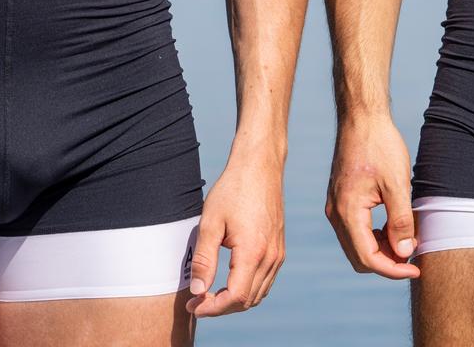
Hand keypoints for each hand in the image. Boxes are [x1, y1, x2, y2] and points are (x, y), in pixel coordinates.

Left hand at [186, 145, 285, 316]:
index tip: (193, 305)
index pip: (235, 297)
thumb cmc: (233, 190)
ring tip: (209, 293)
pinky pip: (265, 282)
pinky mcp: (279, 249)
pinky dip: (247, 289)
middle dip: (220, 307)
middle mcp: (270, 257)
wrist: (259, 166)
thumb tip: (198, 291)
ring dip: (234, 301)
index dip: (213, 308)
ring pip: (258, 294)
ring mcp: (278, 254)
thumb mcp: (210, 223)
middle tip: (196, 300)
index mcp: (253, 252)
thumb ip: (204, 260)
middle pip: (247, 301)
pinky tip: (229, 281)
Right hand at [324, 115, 418, 278]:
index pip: (368, 258)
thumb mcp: (397, 183)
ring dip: (381, 250)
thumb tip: (403, 253)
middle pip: (359, 257)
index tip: (416, 268)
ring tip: (407, 238)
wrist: (362, 118)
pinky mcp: (340, 200)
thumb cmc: (380, 145)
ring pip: (356, 246)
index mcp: (347, 211)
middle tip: (413, 254)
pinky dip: (374, 237)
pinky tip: (393, 227)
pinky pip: (355, 231)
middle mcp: (336, 213)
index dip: (393, 269)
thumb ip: (400, 221)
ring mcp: (336, 207)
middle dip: (387, 262)